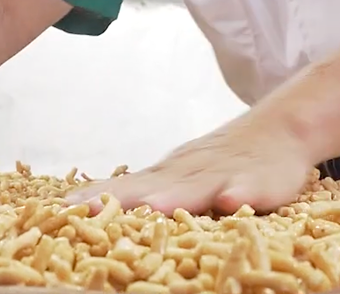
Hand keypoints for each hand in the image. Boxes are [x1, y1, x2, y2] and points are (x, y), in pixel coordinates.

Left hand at [66, 112, 313, 215]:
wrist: (282, 129)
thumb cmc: (222, 162)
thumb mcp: (180, 176)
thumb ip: (143, 192)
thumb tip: (86, 209)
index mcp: (168, 175)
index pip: (124, 187)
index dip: (94, 198)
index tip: (56, 211)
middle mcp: (190, 172)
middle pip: (151, 187)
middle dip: (120, 200)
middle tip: (87, 211)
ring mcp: (225, 174)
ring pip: (198, 186)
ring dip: (175, 197)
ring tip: (153, 208)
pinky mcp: (261, 180)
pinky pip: (252, 187)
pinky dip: (242, 193)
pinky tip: (232, 201)